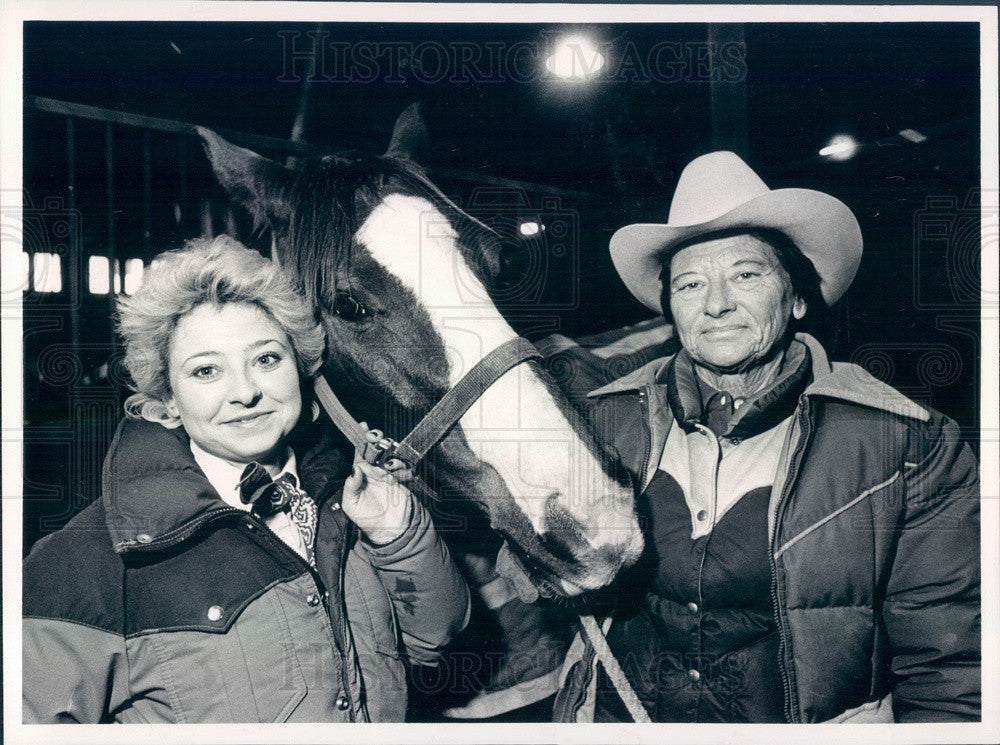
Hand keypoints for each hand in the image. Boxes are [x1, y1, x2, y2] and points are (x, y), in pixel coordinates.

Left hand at [342, 428, 414, 545]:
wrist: (390, 531)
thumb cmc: (367, 519)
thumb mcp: (351, 505)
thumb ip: (350, 486)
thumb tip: (356, 468)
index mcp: (361, 475)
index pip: (359, 454)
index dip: (361, 440)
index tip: (362, 426)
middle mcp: (375, 471)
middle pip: (376, 448)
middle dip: (376, 439)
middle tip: (376, 437)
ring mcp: (389, 474)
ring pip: (390, 453)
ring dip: (389, 450)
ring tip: (386, 460)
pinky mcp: (402, 478)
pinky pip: (402, 464)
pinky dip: (400, 463)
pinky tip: (396, 469)